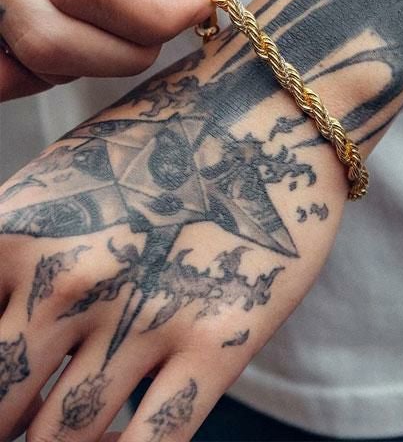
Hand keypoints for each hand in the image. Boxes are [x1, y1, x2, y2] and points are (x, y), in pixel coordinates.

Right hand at [0, 0, 247, 100]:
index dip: (152, 13)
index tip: (197, 5)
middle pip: (50, 30)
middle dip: (127, 51)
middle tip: (164, 28)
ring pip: (27, 53)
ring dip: (92, 62)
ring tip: (124, 27)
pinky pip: (0, 66)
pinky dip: (47, 72)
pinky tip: (80, 40)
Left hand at [0, 18, 352, 439]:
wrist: (268, 103)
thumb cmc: (171, 131)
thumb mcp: (71, 174)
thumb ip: (20, 248)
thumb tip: (10, 318)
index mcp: (19, 233)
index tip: (4, 392)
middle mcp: (67, 282)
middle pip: (1, 403)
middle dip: (8, 421)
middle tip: (26, 418)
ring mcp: (142, 316)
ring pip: (66, 438)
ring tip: (62, 434)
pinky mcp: (215, 341)